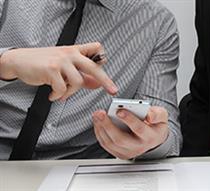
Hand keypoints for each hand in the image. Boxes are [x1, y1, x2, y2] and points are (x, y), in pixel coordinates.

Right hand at [0, 42, 116, 100]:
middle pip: (93, 67)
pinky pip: (62, 88)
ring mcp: (61, 60)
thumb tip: (97, 84)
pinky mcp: (51, 69)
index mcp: (75, 51)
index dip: (102, 58)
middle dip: (105, 80)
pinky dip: (58, 95)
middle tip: (113, 90)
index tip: (105, 67)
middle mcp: (70, 54)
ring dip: (70, 92)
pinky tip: (53, 94)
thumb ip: (82, 74)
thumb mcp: (64, 66)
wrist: (19, 60)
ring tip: (61, 93)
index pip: (95, 48)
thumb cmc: (44, 63)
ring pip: (78, 82)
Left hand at [93, 106, 168, 159]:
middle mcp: (139, 147)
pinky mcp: (120, 154)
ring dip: (101, 128)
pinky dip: (100, 133)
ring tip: (97, 115)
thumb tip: (149, 115)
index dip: (129, 120)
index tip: (119, 111)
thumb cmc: (155, 124)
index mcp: (150, 136)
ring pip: (111, 143)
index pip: (139, 129)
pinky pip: (106, 145)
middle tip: (101, 113)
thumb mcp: (162, 116)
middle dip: (108, 125)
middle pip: (120, 139)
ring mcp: (129, 152)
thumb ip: (157, 114)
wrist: (154, 137)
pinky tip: (98, 122)